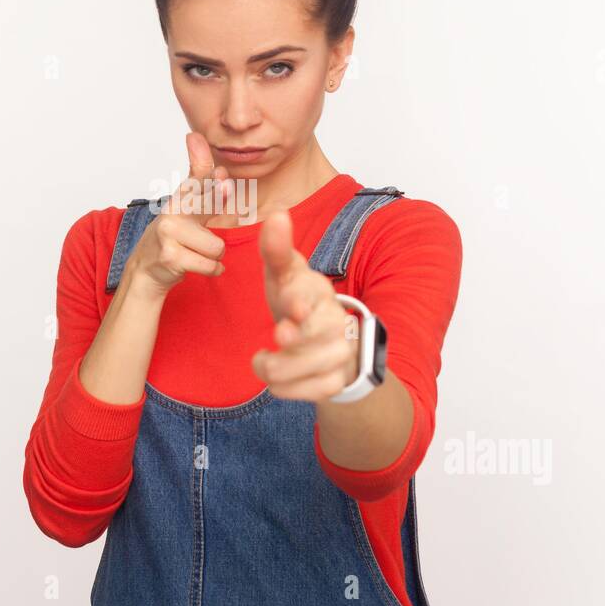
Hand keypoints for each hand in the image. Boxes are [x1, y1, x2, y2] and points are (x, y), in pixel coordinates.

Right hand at [126, 132, 233, 298]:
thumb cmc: (172, 236)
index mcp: (178, 198)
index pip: (197, 178)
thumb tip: (217, 163)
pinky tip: (197, 265)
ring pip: (217, 246)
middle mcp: (171, 211)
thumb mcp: (187, 208)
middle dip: (217, 218)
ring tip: (196, 253)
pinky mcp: (171, 257)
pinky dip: (211, 270)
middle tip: (205, 228)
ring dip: (213, 256)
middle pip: (211, 208)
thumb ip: (205, 187)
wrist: (145, 268)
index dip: (208, 169)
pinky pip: (211, 265)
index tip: (208, 156)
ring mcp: (169, 234)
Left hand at [251, 209, 358, 402]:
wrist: (324, 339)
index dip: (300, 302)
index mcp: (316, 290)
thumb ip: (275, 249)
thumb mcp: (282, 275)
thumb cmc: (295, 300)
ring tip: (265, 360)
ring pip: (312, 367)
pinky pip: (313, 391)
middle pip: (319, 333)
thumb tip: (278, 214)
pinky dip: (289, 390)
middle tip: (280, 336)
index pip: (310, 293)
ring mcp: (339, 350)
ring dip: (280, 369)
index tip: (293, 310)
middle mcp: (334, 319)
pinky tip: (279, 379)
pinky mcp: (336, 379)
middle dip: (296, 341)